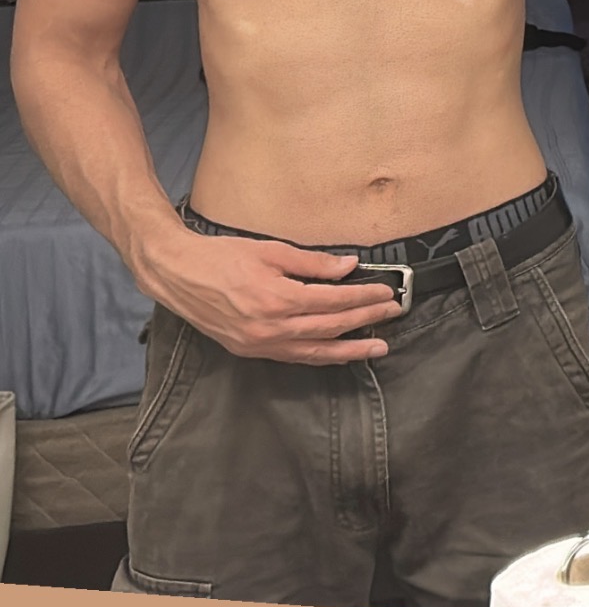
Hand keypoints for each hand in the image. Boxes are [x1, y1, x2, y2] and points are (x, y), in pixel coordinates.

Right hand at [153, 231, 402, 364]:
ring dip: (350, 350)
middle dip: (365, 320)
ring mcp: (261, 344)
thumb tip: (347, 266)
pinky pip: (295, 357)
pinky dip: (321, 356)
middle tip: (393, 313)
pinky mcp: (251, 351)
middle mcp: (272, 328)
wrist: (178, 275)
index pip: (333, 300)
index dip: (363, 297)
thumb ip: (311, 262)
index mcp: (277, 298)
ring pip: (316, 352)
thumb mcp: (270, 250)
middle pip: (331, 327)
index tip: (385, 292)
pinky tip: (339, 353)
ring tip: (378, 347)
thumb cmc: (221, 256)